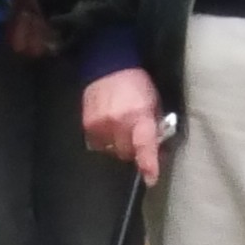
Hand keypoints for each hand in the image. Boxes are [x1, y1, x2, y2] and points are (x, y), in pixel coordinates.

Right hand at [81, 67, 166, 184]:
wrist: (109, 65)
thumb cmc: (137, 84)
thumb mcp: (153, 102)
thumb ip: (155, 127)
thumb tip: (157, 152)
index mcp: (139, 115)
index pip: (144, 146)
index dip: (148, 164)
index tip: (150, 178)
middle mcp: (119, 122)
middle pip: (127, 153)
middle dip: (133, 149)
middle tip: (135, 136)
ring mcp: (101, 124)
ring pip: (111, 151)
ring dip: (118, 144)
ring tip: (120, 127)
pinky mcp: (88, 125)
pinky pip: (99, 144)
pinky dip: (105, 139)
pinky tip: (109, 125)